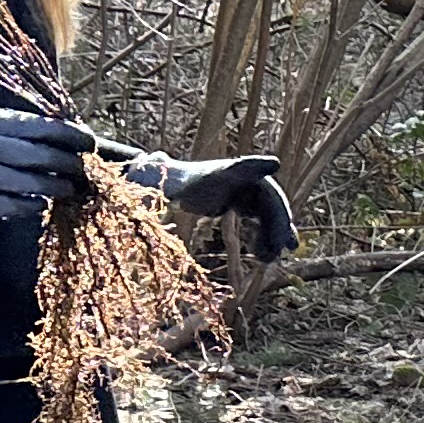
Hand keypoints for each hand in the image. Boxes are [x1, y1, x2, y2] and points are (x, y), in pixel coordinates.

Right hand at [0, 102, 92, 220]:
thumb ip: (20, 126)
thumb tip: (70, 137)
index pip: (36, 127)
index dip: (68, 136)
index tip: (89, 142)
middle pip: (32, 157)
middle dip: (65, 164)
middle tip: (83, 169)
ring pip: (20, 184)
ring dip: (52, 188)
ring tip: (68, 188)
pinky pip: (2, 205)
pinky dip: (27, 206)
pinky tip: (41, 203)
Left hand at [125, 152, 300, 265]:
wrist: (179, 187)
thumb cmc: (172, 185)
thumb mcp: (170, 185)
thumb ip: (160, 179)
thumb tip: (141, 170)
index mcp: (227, 170)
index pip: (245, 166)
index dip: (257, 166)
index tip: (273, 164)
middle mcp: (244, 177)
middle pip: (268, 198)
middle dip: (278, 221)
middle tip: (282, 246)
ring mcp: (250, 191)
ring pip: (271, 213)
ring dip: (275, 234)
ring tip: (268, 259)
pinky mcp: (250, 204)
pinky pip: (265, 222)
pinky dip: (268, 238)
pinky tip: (264, 256)